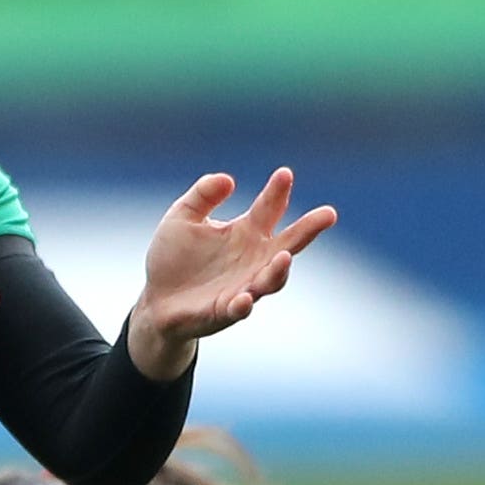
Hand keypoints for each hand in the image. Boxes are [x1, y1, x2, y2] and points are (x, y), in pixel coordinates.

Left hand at [124, 169, 338, 377]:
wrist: (156, 300)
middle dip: (308, 229)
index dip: (278, 192)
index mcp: (246, 233)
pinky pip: (239, 308)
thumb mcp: (182, 216)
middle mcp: (253, 260)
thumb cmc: (174, 258)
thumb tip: (229, 179)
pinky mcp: (225, 310)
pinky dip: (244, 304)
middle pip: (288, 243)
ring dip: (278, 271)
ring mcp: (243, 286)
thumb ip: (203, 195)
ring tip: (284, 257)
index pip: (269, 209)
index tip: (284, 174)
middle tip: (329, 214)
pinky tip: (244, 299)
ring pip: (270, 280)